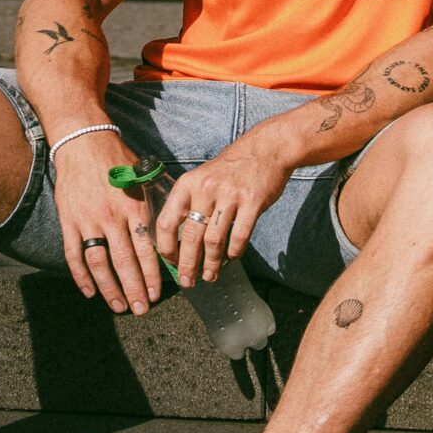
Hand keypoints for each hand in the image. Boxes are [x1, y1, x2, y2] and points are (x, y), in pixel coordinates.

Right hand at [50, 130, 163, 313]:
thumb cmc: (119, 160)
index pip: (147, 249)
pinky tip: (90, 291)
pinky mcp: (69, 221)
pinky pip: (74, 254)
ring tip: (119, 306)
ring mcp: (88, 221)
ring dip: (110, 288)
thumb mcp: (145, 178)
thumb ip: (157, 202)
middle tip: (142, 309)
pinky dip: (81, 275)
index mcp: (134, 208)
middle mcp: (112, 217)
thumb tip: (177, 224)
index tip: (158, 293)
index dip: (152, 274)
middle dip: (134, 288)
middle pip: (124, 261)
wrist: (84, 143)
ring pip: (99, 262)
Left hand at [152, 136, 291, 286]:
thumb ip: (190, 204)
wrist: (265, 150)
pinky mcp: (252, 201)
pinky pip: (240, 235)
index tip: (170, 263)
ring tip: (210, 275)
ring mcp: (230, 195)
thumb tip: (180, 242)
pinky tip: (232, 258)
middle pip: (191, 236)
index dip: (166, 247)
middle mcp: (206, 189)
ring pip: (214, 239)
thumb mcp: (202, 178)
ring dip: (211, 263)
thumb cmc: (230, 170)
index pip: (167, 221)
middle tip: (187, 281)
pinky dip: (234, 251)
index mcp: (187, 184)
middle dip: (187, 264)